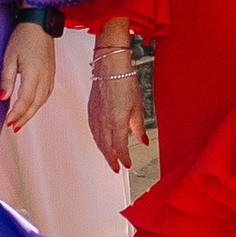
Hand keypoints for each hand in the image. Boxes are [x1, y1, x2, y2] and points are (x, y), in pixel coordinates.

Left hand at [0, 21, 54, 129]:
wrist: (39, 24)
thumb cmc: (22, 38)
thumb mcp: (9, 57)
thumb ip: (7, 79)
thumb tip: (3, 98)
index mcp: (33, 72)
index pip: (25, 99)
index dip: (16, 113)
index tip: (8, 122)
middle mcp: (45, 76)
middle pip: (35, 104)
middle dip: (24, 117)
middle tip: (13, 127)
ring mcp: (50, 75)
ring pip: (42, 101)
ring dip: (32, 113)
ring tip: (20, 121)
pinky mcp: (52, 73)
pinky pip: (46, 94)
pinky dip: (38, 104)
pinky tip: (31, 107)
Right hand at [88, 53, 146, 171]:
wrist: (110, 67)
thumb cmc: (125, 82)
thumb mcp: (138, 106)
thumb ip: (139, 127)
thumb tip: (144, 141)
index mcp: (117, 122)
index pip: (120, 147)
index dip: (124, 159)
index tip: (128, 165)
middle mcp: (104, 122)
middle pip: (106, 147)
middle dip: (111, 160)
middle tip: (116, 169)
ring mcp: (95, 117)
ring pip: (98, 140)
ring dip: (104, 151)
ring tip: (110, 158)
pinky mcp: (91, 111)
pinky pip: (93, 131)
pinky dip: (97, 140)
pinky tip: (101, 142)